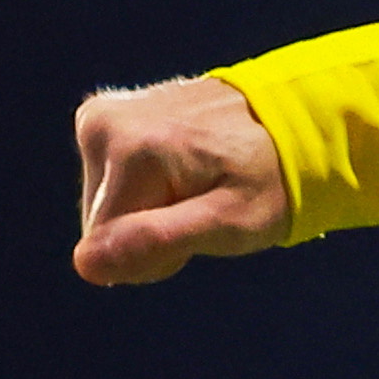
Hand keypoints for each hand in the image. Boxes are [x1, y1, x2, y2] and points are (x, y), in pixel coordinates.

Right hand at [74, 75, 288, 283]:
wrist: (292, 122)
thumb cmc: (270, 180)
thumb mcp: (229, 221)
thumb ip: (158, 241)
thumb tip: (86, 263)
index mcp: (128, 149)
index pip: (105, 245)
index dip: (157, 253)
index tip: (202, 226)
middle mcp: (102, 123)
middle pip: (101, 223)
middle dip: (152, 230)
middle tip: (205, 205)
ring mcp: (101, 115)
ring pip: (107, 204)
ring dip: (152, 210)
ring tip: (200, 185)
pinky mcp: (106, 115)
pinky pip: (111, 179)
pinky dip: (148, 187)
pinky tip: (184, 170)